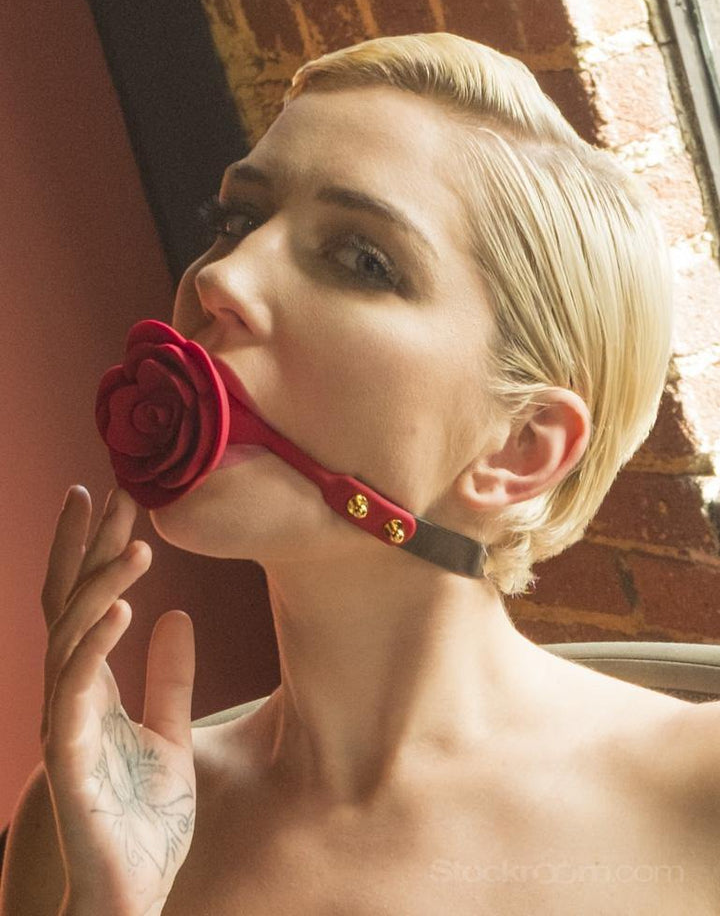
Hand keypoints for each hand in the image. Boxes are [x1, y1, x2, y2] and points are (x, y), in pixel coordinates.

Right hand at [40, 486, 195, 914]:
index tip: (116, 497)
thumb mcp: (171, 733)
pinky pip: (76, 690)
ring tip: (138, 543)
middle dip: (88, 547)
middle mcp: (71, 696)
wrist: (133, 895)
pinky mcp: (68, 758)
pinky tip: (126, 607)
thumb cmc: (145, 820)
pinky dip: (97, 644)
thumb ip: (171, 677)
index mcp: (94, 687)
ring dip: (101, 586)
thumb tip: (175, 615)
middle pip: (70, 605)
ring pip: (69, 637)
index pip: (87, 603)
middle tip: (112, 488)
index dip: (96, 550)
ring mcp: (64, 724)